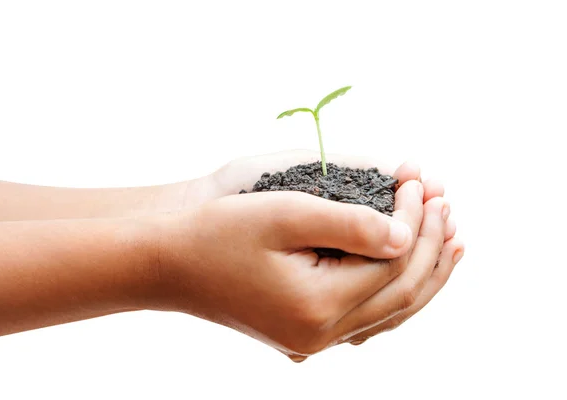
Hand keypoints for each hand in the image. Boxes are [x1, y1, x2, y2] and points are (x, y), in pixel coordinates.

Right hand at [210, 149, 462, 347]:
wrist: (168, 263)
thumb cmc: (217, 232)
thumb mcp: (285, 214)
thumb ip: (352, 224)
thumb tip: (406, 236)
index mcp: (317, 308)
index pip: (393, 264)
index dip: (416, 221)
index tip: (419, 181)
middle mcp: (320, 335)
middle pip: (402, 293)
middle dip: (431, 245)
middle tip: (446, 204)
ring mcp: (312, 339)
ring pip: (390, 310)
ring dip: (424, 272)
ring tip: (450, 240)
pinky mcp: (302, 332)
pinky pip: (367, 317)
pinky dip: (395, 290)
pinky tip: (406, 269)